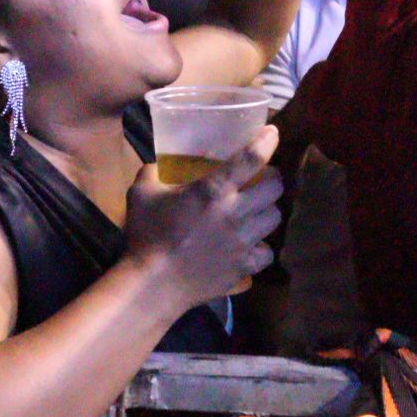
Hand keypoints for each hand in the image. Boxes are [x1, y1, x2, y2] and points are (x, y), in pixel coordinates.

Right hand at [123, 126, 282, 307]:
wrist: (154, 283)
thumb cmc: (146, 234)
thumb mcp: (140, 193)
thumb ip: (152, 172)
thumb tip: (159, 164)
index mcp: (214, 190)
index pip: (252, 158)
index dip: (267, 141)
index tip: (273, 132)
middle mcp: (236, 213)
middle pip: (275, 188)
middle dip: (272, 178)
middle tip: (262, 178)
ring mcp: (244, 242)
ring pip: (275, 218)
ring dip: (268, 209)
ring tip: (257, 209)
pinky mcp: (244, 267)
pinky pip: (267, 252)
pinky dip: (262, 246)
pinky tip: (250, 244)